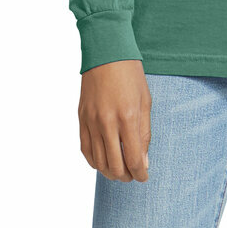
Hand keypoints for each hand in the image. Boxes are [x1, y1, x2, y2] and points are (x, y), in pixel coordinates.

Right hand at [78, 59, 151, 181]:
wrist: (106, 51)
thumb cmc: (130, 73)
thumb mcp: (145, 100)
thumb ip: (144, 133)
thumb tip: (142, 162)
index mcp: (127, 117)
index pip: (133, 159)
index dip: (140, 174)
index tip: (144, 176)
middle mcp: (107, 122)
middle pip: (115, 166)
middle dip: (126, 176)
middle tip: (133, 173)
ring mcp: (91, 121)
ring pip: (99, 162)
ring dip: (110, 172)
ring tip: (120, 169)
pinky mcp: (81, 118)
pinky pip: (85, 150)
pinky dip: (95, 161)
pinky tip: (103, 160)